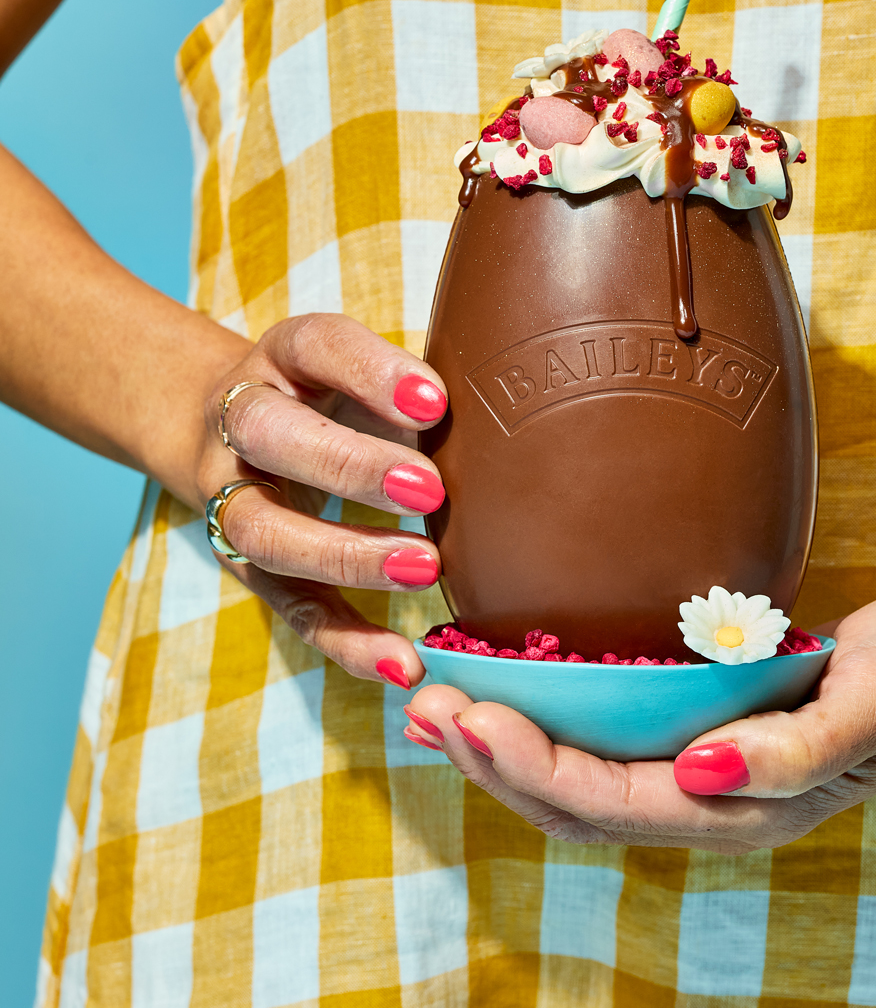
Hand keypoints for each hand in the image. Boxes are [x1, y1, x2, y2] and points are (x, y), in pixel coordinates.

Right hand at [197, 313, 448, 689]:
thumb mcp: (370, 372)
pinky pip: (289, 607)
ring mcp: (232, 495)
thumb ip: (419, 393)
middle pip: (270, 433)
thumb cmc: (339, 397)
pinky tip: (403, 663)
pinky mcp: (249, 567)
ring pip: (263, 529)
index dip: (371, 372)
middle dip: (349, 465)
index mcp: (285, 355)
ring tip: (424, 569)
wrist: (234, 429)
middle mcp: (241, 419)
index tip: (437, 402)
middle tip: (430, 491)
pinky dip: (345, 640)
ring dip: (344, 555)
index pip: (316, 345)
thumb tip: (511, 433)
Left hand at [402, 589, 875, 850]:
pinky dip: (540, 727)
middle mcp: (711, 802)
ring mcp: (699, 773)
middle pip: (576, 803)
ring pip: (577, 782)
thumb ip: (795, 753)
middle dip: (493, 761)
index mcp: (748, 807)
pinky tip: (499, 698)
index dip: (533, 766)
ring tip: (431, 709)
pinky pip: (601, 746)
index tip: (469, 714)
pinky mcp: (694, 734)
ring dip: (501, 750)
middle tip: (423, 705)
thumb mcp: (875, 704)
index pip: (614, 802)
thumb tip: (703, 774)